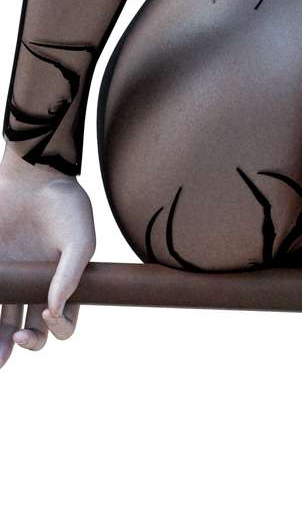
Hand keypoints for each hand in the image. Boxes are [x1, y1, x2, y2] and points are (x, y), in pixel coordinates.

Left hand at [0, 155, 94, 364]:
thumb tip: (54, 309)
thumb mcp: (79, 238)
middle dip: (22, 344)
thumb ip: (71, 274)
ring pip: (1, 321)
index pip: (61, 324)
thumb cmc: (65, 203)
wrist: (33, 172)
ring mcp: (11, 279)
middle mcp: (34, 288)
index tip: (46, 313)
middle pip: (28, 331)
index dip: (56, 328)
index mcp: (62, 287)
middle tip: (14, 344)